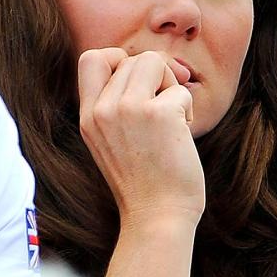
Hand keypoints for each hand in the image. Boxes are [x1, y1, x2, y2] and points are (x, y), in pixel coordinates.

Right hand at [78, 48, 204, 226]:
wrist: (157, 218)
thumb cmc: (142, 179)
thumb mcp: (108, 138)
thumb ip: (114, 102)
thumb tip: (156, 62)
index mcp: (88, 115)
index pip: (90, 58)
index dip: (116, 59)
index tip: (135, 81)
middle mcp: (103, 109)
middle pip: (131, 58)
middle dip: (154, 76)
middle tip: (162, 104)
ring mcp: (129, 110)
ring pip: (153, 62)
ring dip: (170, 84)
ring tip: (172, 115)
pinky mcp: (158, 115)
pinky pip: (180, 90)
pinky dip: (187, 108)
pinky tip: (182, 132)